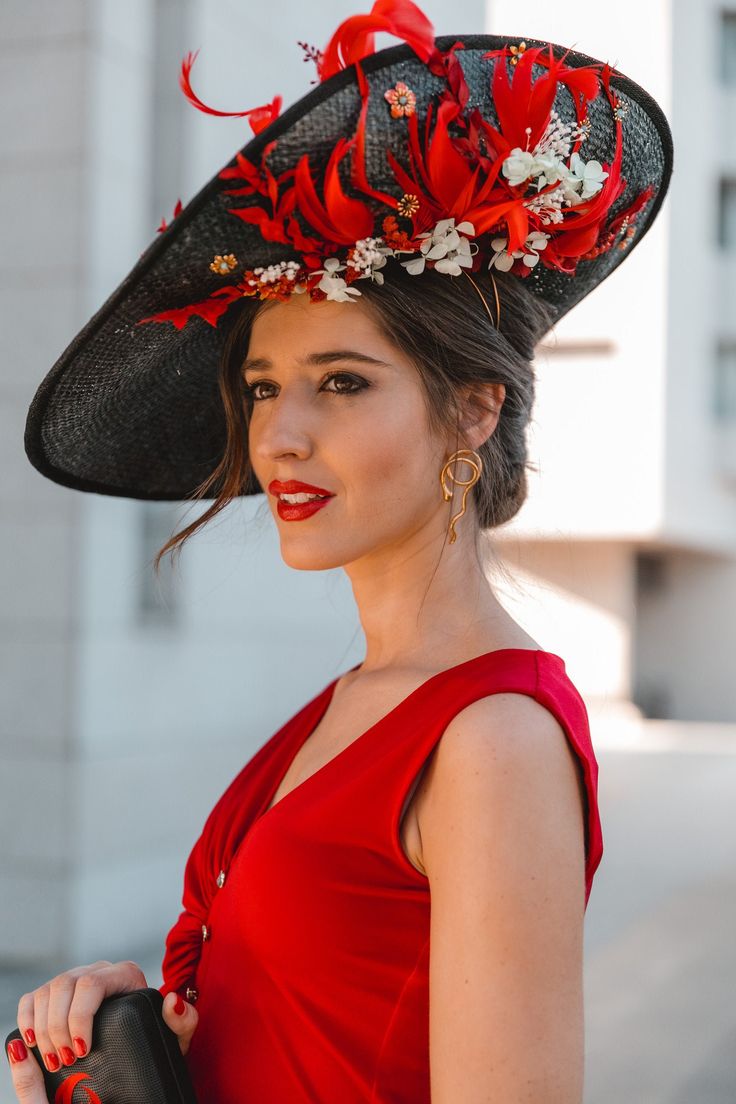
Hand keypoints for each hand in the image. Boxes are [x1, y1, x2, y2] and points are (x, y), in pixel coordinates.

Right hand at [6, 960, 198, 1102]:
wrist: (144, 1040)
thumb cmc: (159, 1038)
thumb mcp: (175, 1036)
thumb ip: (183, 1020)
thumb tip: (172, 999)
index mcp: (125, 973)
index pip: (91, 983)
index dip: (79, 1015)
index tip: (82, 1049)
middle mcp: (98, 970)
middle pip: (64, 985)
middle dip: (58, 1027)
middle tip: (65, 1061)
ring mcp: (75, 979)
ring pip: (46, 991)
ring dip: (42, 1027)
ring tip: (54, 1060)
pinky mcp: (57, 994)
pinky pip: (33, 997)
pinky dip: (27, 1018)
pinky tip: (32, 1043)